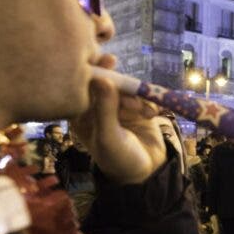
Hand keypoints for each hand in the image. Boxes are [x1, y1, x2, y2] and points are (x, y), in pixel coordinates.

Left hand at [71, 54, 166, 184]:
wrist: (146, 173)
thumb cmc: (118, 159)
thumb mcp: (108, 136)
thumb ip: (104, 108)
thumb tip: (100, 78)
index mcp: (82, 115)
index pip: (83, 87)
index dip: (95, 72)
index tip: (108, 60)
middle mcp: (99, 109)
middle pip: (107, 84)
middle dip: (120, 84)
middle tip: (130, 84)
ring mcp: (119, 109)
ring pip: (127, 90)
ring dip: (136, 97)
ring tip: (141, 111)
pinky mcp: (138, 111)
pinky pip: (143, 98)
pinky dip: (148, 103)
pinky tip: (151, 115)